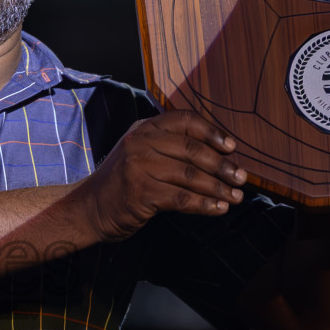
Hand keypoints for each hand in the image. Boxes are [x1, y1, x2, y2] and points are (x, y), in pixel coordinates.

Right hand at [73, 109, 246, 240]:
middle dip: (222, 165)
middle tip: (241, 178)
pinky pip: (182, 198)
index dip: (212, 132)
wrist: (88, 208)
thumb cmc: (121, 184)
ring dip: (218, 188)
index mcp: (144, 129)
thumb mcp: (139, 154)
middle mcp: (140, 143)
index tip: (232, 147)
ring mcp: (138, 166)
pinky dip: (204, 205)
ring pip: (190, 175)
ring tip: (235, 197)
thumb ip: (168, 147)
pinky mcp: (140, 192)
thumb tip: (218, 155)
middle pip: (192, 149)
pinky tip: (218, 209)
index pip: (185, 120)